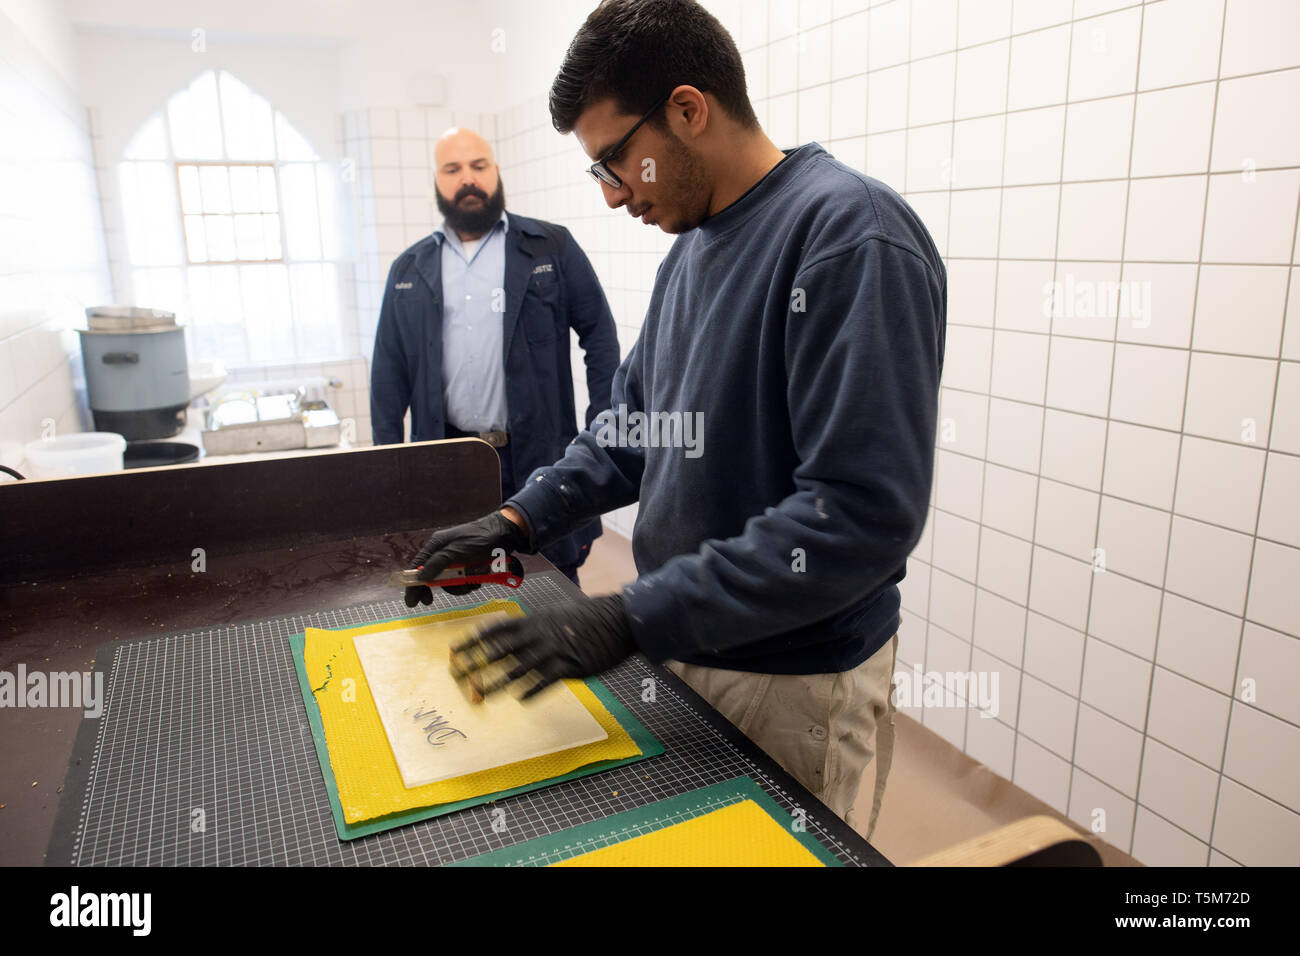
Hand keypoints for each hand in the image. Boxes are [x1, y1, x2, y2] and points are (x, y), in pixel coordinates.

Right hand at [404, 510, 528, 607]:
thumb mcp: (456, 550)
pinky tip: (478, 579)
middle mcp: (444, 553)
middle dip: (435, 588)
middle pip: (432, 576)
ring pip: (450, 582)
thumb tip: (419, 577)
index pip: (417, 566)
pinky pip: (464, 581)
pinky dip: (470, 583)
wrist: (505, 534)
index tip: (411, 601)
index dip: (413, 584)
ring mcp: (457, 561)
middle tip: (430, 602)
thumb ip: (437, 563)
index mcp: (436, 545)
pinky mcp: (469, 566)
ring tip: (470, 581)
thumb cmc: (479, 538)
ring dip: (458, 586)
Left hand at [449, 595, 635, 698]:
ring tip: (482, 694)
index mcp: (534, 621)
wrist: (617, 620)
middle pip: (500, 651)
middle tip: (457, 674)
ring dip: (498, 683)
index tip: (455, 649)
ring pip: (518, 669)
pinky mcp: (569, 667)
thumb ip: (536, 626)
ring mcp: (553, 651)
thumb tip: (517, 635)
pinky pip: (546, 682)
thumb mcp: (556, 614)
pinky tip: (522, 700)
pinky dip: (532, 691)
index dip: (474, 640)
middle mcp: (538, 636)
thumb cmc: (588, 617)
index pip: (496, 630)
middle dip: (476, 662)